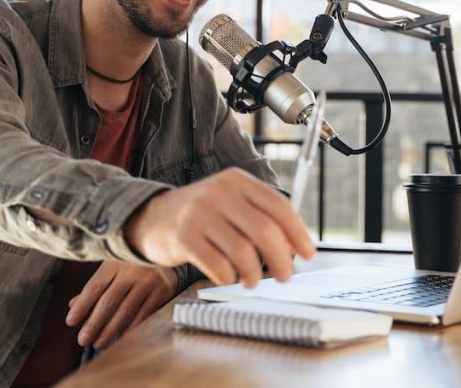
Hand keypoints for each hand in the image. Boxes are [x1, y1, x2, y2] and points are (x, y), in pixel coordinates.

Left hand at [65, 261, 177, 348]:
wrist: (167, 245)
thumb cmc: (133, 259)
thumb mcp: (113, 264)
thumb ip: (95, 284)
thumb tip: (73, 305)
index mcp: (114, 262)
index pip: (94, 287)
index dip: (82, 306)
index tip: (70, 322)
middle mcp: (131, 271)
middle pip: (108, 301)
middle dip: (94, 323)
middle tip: (83, 339)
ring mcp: (147, 281)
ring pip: (125, 311)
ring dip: (110, 330)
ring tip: (99, 343)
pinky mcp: (162, 290)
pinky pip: (144, 314)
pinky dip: (131, 328)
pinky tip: (121, 338)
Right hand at [124, 168, 315, 287]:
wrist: (153, 217)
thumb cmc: (203, 216)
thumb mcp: (231, 203)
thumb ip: (260, 217)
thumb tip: (294, 248)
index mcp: (236, 181)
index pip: (278, 206)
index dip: (298, 233)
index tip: (308, 254)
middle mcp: (218, 192)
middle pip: (264, 230)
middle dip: (281, 259)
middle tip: (285, 276)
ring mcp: (199, 214)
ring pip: (243, 252)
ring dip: (254, 273)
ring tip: (252, 280)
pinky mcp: (183, 237)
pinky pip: (218, 265)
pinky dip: (229, 277)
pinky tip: (228, 276)